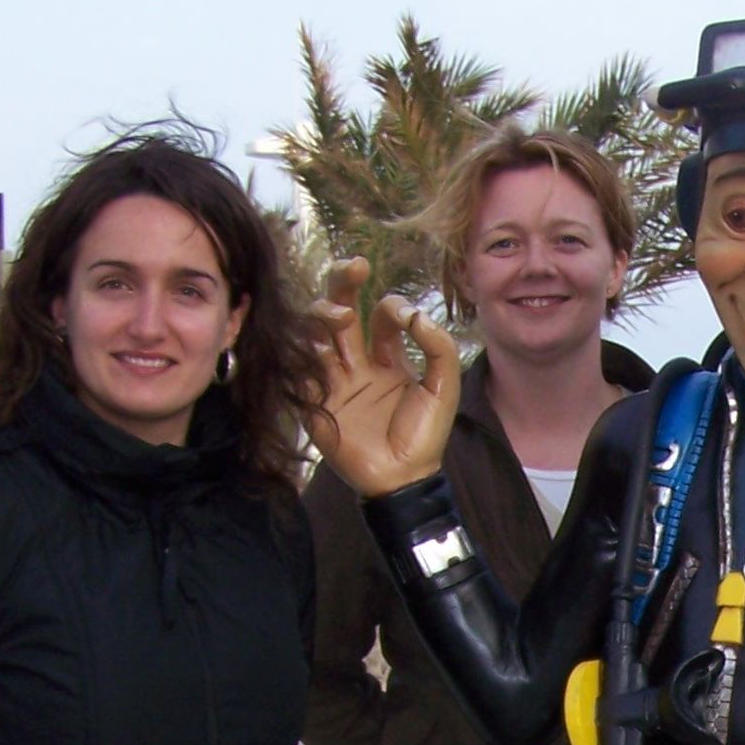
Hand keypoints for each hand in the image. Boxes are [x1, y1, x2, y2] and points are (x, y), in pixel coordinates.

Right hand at [303, 259, 459, 496]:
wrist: (402, 479)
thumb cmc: (425, 436)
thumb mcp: (444, 388)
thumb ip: (439, 348)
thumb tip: (416, 314)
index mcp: (388, 358)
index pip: (381, 317)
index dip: (390, 307)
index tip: (402, 315)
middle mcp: (358, 363)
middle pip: (341, 311)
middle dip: (343, 284)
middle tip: (352, 266)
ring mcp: (334, 379)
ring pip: (317, 332)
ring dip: (325, 315)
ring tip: (341, 317)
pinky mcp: (315, 400)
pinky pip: (301, 368)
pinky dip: (306, 351)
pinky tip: (320, 346)